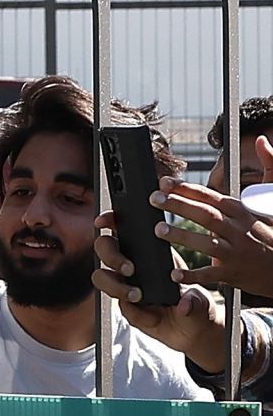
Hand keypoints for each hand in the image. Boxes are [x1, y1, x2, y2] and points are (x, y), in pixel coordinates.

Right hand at [93, 210, 230, 367]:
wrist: (194, 330)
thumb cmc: (197, 303)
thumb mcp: (201, 296)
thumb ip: (193, 301)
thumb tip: (183, 303)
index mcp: (151, 253)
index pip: (124, 231)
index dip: (109, 221)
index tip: (104, 221)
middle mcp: (134, 267)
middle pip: (104, 250)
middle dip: (112, 256)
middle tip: (130, 268)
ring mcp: (127, 287)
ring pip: (102, 278)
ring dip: (116, 286)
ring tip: (138, 297)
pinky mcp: (127, 308)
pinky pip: (121, 307)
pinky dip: (136, 313)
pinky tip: (154, 318)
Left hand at [140, 174, 272, 300]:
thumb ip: (269, 166)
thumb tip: (262, 140)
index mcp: (242, 211)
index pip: (211, 196)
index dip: (187, 188)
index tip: (164, 182)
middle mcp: (239, 229)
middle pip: (206, 214)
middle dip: (178, 205)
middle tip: (153, 199)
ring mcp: (236, 252)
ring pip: (206, 243)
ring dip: (182, 236)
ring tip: (158, 230)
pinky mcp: (233, 273)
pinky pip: (211, 275)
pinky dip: (193, 275)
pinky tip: (174, 274)